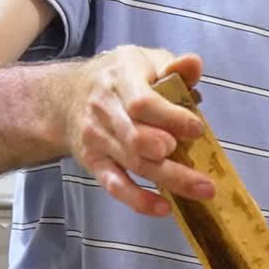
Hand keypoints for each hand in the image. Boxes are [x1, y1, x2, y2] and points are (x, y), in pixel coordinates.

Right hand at [63, 45, 211, 215]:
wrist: (66, 97)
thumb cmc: (120, 78)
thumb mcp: (146, 61)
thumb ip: (174, 67)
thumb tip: (194, 64)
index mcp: (121, 78)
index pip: (142, 102)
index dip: (171, 118)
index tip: (197, 129)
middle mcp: (104, 109)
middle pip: (136, 137)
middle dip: (168, 156)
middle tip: (200, 171)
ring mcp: (97, 138)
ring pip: (132, 163)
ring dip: (169, 180)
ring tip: (202, 190)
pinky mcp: (93, 162)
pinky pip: (115, 185)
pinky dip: (138, 199)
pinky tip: (164, 207)